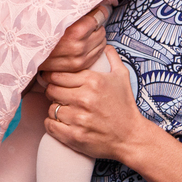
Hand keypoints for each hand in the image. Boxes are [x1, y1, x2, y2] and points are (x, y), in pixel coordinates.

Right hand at [37, 5, 110, 74]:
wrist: (25, 49)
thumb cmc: (40, 27)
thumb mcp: (56, 13)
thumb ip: (76, 8)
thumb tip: (97, 3)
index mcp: (75, 31)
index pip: (99, 16)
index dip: (97, 11)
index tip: (94, 9)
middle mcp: (79, 47)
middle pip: (101, 30)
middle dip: (95, 25)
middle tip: (85, 21)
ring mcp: (79, 59)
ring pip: (101, 43)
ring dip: (95, 36)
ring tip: (83, 33)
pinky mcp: (78, 66)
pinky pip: (97, 54)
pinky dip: (93, 47)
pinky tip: (83, 43)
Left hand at [43, 45, 146, 162]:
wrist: (131, 137)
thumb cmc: (125, 106)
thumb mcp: (122, 77)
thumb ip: (112, 57)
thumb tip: (104, 45)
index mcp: (92, 81)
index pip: (58, 75)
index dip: (53, 78)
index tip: (54, 81)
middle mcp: (84, 98)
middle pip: (51, 90)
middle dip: (53, 92)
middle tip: (59, 96)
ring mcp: (79, 118)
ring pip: (51, 108)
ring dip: (55, 109)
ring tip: (65, 110)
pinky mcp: (75, 136)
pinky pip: (51, 125)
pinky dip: (53, 124)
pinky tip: (61, 122)